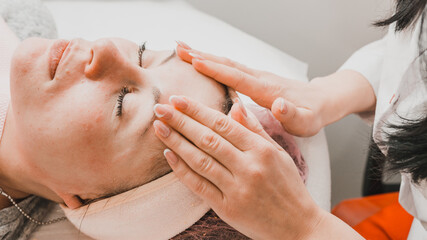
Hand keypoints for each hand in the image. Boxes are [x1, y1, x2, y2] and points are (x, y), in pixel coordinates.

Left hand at [152, 95, 323, 239]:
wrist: (298, 226)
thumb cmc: (289, 187)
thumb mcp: (279, 154)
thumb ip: (255, 130)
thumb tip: (236, 106)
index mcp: (262, 150)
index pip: (223, 124)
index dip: (197, 110)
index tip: (178, 98)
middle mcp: (249, 168)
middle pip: (208, 139)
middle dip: (181, 121)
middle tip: (160, 108)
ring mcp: (237, 189)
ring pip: (200, 160)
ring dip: (176, 141)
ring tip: (159, 127)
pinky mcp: (227, 208)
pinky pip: (199, 185)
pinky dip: (182, 170)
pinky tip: (169, 155)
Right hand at [175, 41, 325, 136]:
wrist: (323, 100)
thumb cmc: (313, 115)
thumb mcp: (307, 121)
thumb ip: (291, 114)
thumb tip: (278, 105)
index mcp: (267, 91)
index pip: (238, 78)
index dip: (216, 70)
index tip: (195, 61)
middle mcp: (260, 79)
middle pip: (227, 64)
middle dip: (202, 56)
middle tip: (178, 49)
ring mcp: (258, 76)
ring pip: (227, 63)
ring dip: (205, 55)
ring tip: (182, 49)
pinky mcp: (256, 78)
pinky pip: (231, 68)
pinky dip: (214, 62)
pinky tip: (202, 61)